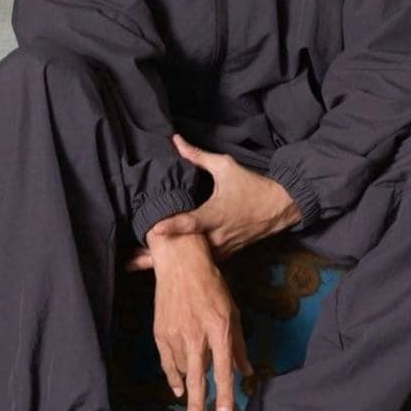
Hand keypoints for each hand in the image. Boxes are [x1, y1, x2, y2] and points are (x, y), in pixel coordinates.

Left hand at [123, 134, 300, 272]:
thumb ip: (198, 156)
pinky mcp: (224, 255)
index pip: (191, 222)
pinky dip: (181, 266)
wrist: (279, 208)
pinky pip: (200, 263)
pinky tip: (161, 269)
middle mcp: (217, 235)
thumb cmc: (251, 185)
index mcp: (216, 213)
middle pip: (184, 251)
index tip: (154, 230)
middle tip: (130, 261)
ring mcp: (221, 248)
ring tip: (136, 267)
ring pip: (191, 262)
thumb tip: (176, 140)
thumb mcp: (226, 167)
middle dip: (158, 256)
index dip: (173, 226)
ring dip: (166, 265)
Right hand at [149, 233, 253, 410]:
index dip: (225, 395)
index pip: (223, 369)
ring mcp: (176, 333)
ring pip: (183, 370)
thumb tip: (247, 372)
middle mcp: (197, 334)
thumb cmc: (212, 285)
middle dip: (197, 405)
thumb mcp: (233, 312)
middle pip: (198, 377)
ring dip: (190, 383)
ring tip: (192, 392)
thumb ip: (239, 345)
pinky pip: (167, 362)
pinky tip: (179, 388)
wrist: (181, 263)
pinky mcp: (160, 332)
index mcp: (219, 328)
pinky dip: (173, 376)